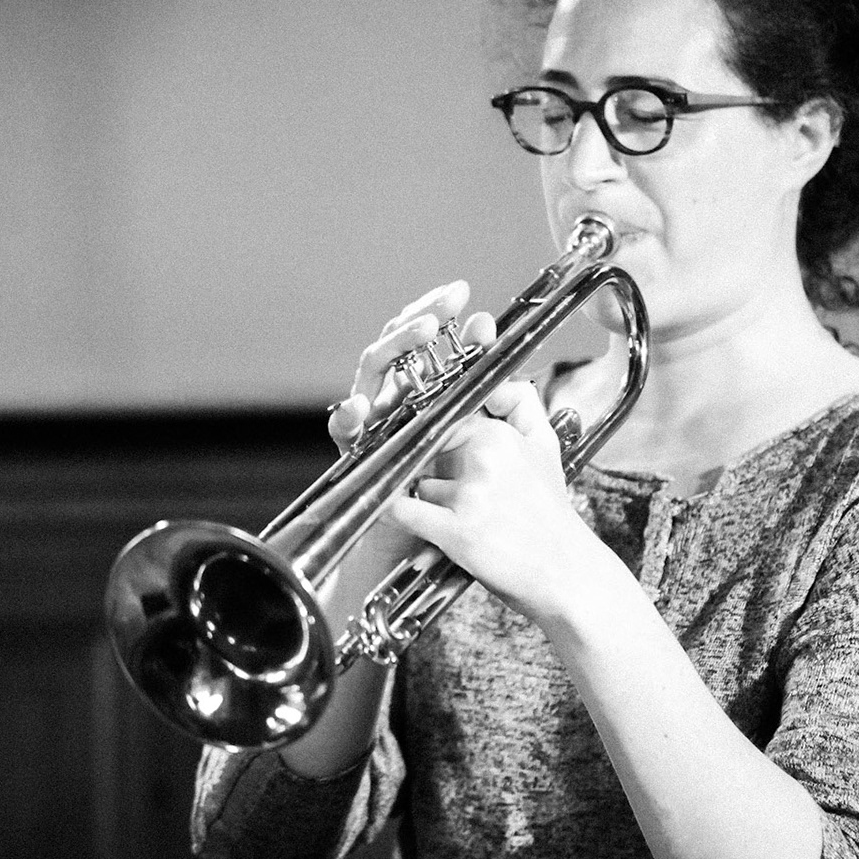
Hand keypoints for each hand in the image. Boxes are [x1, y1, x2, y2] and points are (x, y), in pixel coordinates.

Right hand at [326, 281, 495, 575]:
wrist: (448, 553)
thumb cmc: (477, 505)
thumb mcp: (506, 452)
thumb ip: (512, 411)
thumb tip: (515, 370)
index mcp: (435, 394)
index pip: (439, 346)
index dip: (456, 326)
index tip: (482, 318)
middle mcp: (402, 401)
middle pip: (404, 346)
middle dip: (424, 318)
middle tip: (448, 305)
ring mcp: (377, 424)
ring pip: (373, 370)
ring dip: (394, 347)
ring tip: (420, 333)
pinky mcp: (357, 455)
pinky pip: (344, 430)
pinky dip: (349, 416)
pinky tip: (362, 407)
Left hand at [386, 379, 617, 628]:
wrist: (566, 572)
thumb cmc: (550, 513)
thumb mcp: (546, 446)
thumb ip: (521, 403)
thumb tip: (494, 384)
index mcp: (500, 434)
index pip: (446, 421)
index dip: (439, 438)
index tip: (438, 452)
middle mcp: (485, 458)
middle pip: (429, 451)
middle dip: (434, 468)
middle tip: (456, 489)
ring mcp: (470, 495)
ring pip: (419, 482)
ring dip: (429, 500)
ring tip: (460, 516)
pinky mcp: (456, 532)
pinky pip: (404, 512)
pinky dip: (396, 514)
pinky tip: (399, 517)